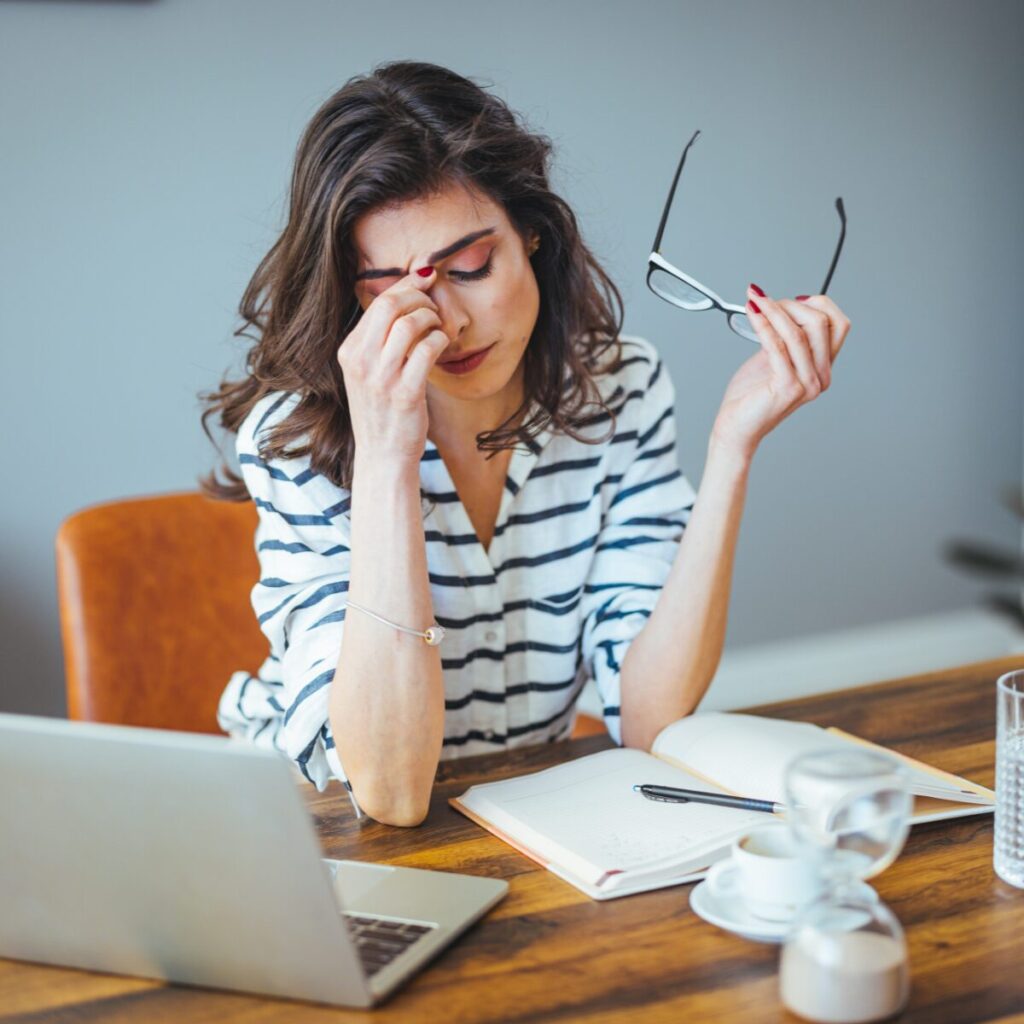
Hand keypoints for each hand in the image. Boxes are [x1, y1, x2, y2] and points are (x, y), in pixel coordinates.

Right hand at [338, 268, 447, 464]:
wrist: (383, 456)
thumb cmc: (381, 412)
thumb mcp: (367, 373)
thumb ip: (378, 340)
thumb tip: (404, 300)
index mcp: (349, 351)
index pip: (377, 303)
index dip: (406, 285)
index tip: (425, 278)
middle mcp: (360, 361)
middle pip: (391, 306)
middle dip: (419, 296)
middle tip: (434, 305)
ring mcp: (381, 378)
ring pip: (410, 324)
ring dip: (432, 318)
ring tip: (439, 327)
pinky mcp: (405, 393)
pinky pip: (427, 350)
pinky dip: (440, 340)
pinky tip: (442, 345)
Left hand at [709, 285, 850, 459]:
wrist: (736, 428)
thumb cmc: (751, 396)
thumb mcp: (773, 358)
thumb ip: (785, 337)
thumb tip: (786, 305)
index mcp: (822, 367)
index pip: (838, 324)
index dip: (817, 304)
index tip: (789, 299)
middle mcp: (820, 376)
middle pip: (821, 323)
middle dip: (791, 304)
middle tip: (765, 301)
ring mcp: (807, 384)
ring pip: (798, 332)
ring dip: (774, 311)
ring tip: (755, 301)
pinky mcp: (787, 387)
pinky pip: (778, 346)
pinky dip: (764, 325)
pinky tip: (752, 314)